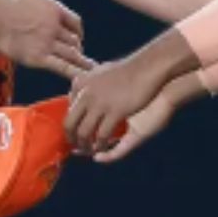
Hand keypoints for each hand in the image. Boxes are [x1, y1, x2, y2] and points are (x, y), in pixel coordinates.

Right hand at [0, 0, 88, 78]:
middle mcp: (56, 27)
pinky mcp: (37, 57)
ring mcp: (48, 43)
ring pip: (71, 55)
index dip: (78, 32)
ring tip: (91, 71)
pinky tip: (81, 79)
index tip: (78, 37)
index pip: (76, 23)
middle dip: (77, 48)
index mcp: (56, 10)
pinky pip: (61, 67)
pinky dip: (73, 73)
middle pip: (74, 41)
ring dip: (81, 63)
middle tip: (79, 56)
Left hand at [66, 29, 199, 153]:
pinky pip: (102, 135)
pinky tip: (103, 148)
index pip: (68, 111)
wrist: (149, 66)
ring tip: (90, 150)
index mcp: (82, 84)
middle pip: (70, 124)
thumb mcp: (101, 71)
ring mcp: (99, 103)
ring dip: (85, 145)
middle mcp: (86, 94)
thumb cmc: (130, 68)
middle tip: (77, 146)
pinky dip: (101, 145)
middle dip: (72, 139)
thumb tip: (77, 85)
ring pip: (84, 132)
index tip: (75, 132)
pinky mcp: (115, 112)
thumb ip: (88, 81)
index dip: (70, 125)